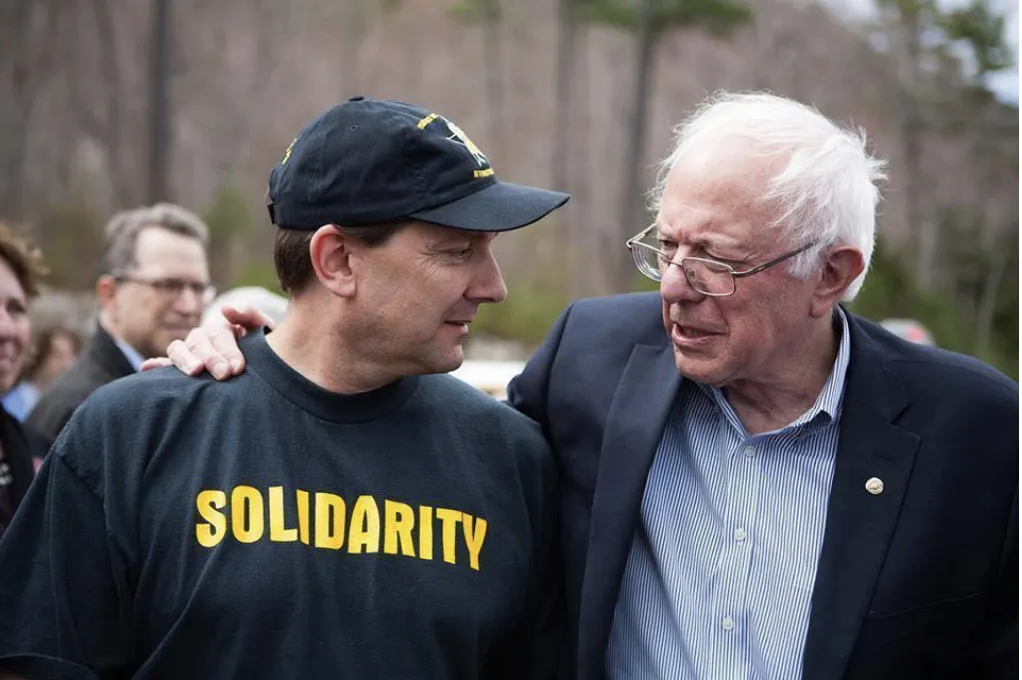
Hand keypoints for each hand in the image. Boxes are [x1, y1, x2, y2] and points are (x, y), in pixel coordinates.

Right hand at [141, 304, 273, 379]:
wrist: (267, 373)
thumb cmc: (267, 352)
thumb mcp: (265, 333)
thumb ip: (252, 317)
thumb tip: (225, 308)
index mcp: (223, 328)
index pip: (218, 333)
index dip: (227, 349)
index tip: (237, 368)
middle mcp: (204, 338)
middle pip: (198, 341)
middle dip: (211, 357)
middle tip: (224, 374)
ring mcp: (191, 352)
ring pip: (179, 349)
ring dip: (184, 360)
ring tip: (195, 372)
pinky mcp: (183, 368)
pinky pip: (165, 364)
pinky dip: (157, 365)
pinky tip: (147, 367)